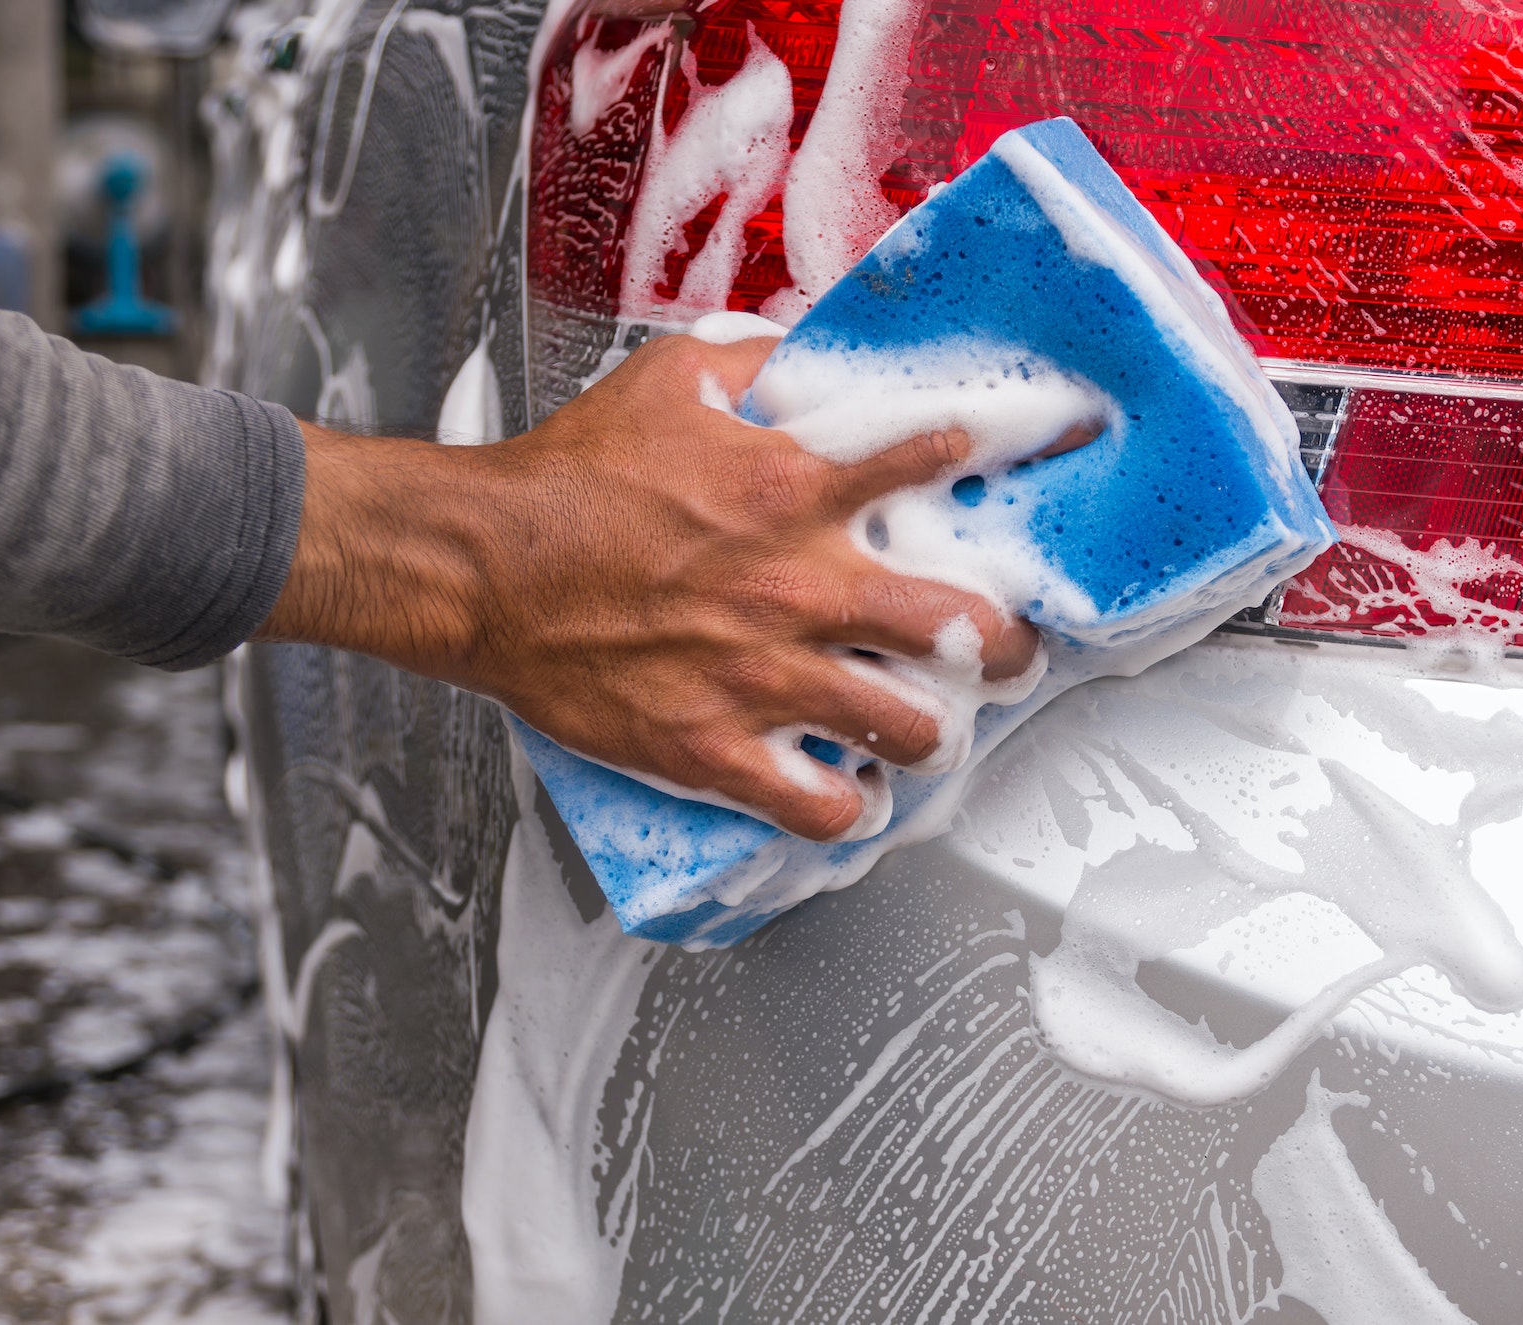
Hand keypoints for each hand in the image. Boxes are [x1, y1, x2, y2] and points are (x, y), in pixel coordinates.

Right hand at [254, 333, 1040, 840]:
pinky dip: (850, 807)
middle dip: (1006, 645)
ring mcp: (761, 676)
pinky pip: (818, 806)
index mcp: (796, 491)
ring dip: (936, 731)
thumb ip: (760, 359)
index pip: (932, 463)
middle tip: (1009, 652)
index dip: (999, 458)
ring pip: (909, 728)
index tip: (1041, 462)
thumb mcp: (671, 379)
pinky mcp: (713, 749)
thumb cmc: (569, 478)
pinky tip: (854, 791)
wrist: (481, 566)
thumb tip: (812, 349)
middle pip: (961, 630)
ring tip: (934, 727)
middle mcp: (797, 587)